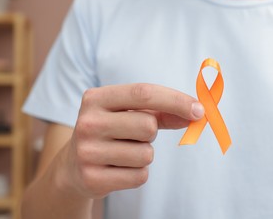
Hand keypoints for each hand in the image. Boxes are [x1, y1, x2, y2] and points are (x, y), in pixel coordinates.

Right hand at [62, 83, 203, 198]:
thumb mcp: (127, 114)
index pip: (143, 93)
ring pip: (146, 154)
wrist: (72, 166)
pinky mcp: (92, 178)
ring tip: (123, 153)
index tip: (199, 110)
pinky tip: (119, 169)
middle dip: (152, 132)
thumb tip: (196, 113)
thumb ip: (161, 111)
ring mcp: (87, 152)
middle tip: (135, 135)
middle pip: (148, 125)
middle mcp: (87, 122)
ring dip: (144, 155)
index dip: (175, 100)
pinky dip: (138, 173)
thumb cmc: (110, 132)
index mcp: (96, 98)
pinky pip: (140, 176)